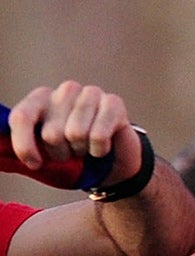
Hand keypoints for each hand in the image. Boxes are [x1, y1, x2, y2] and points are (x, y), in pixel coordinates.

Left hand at [7, 82, 143, 180]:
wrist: (113, 165)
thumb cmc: (72, 159)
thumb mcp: (41, 157)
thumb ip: (20, 150)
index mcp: (40, 99)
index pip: (21, 117)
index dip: (25, 146)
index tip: (35, 164)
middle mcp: (64, 91)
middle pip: (51, 133)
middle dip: (61, 153)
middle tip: (71, 154)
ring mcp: (90, 93)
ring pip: (75, 133)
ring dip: (81, 151)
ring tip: (86, 150)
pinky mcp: (114, 102)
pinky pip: (97, 135)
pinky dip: (99, 150)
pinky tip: (102, 148)